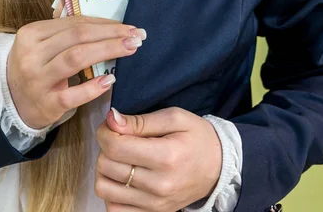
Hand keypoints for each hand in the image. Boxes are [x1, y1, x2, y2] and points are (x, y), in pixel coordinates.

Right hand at [7, 16, 146, 128]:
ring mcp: (37, 79)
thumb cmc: (35, 68)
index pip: (74, 24)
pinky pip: (73, 94)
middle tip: (137, 36)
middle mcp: (31, 54)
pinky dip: (93, 87)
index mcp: (31, 34)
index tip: (128, 26)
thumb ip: (67, 34)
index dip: (104, 24)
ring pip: (75, 58)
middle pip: (77, 37)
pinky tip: (110, 80)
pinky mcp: (46, 103)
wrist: (13, 102)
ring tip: (130, 49)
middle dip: (111, 34)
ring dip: (107, 50)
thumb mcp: (41, 46)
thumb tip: (109, 25)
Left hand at [94, 107, 222, 211]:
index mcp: (166, 157)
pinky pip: (114, 208)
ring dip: (104, 170)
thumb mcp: (174, 118)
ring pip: (104, 188)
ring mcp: (155, 204)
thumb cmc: (196, 138)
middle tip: (119, 139)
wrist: (219, 167)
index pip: (115, 147)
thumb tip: (111, 120)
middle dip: (105, 148)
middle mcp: (159, 185)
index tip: (111, 126)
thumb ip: (140, 120)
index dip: (104, 132)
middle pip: (106, 166)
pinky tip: (122, 178)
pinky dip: (112, 192)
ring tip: (119, 159)